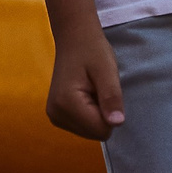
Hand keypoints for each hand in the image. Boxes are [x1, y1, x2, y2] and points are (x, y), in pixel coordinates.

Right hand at [46, 20, 124, 141]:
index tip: (104, 90)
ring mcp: (54, 116)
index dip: (111, 112)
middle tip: (98, 88)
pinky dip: (89, 113)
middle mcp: (56, 115)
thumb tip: (117, 123)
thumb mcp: (107, 70)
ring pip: (90, 132)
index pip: (101, 130)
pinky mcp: (57, 116)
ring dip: (96, 113)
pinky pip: (83, 126)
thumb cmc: (92, 50)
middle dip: (103, 113)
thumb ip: (111, 97)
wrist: (74, 38)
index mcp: (66, 104)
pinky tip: (85, 94)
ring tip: (91, 89)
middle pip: (95, 133)